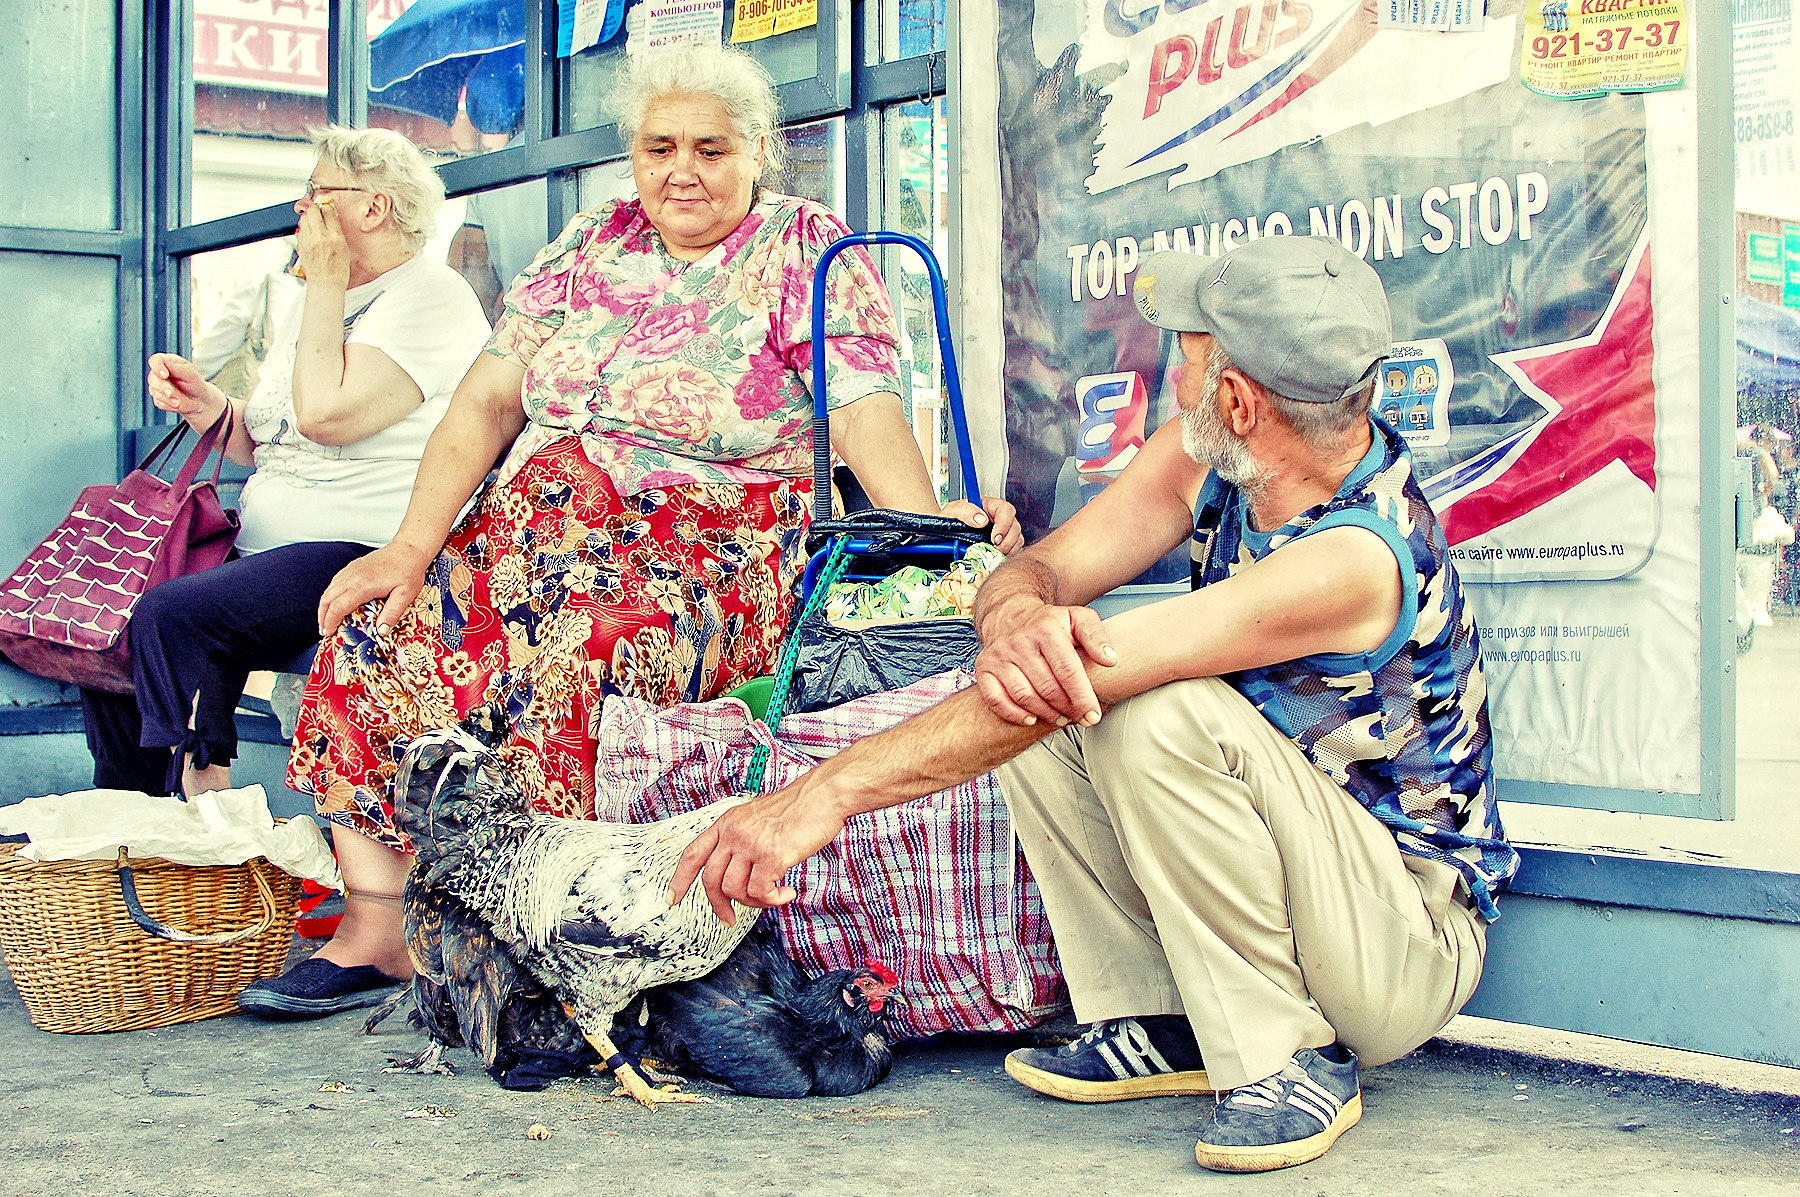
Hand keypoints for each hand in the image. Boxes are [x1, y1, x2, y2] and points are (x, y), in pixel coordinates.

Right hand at [146, 354, 224, 422]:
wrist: (199, 401)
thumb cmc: (195, 383)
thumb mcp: (191, 374)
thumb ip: (177, 369)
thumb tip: (163, 370)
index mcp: (167, 362)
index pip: (155, 360)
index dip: (157, 367)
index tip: (164, 375)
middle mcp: (159, 373)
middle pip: (152, 377)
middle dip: (162, 387)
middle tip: (170, 393)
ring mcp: (157, 386)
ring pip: (154, 391)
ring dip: (167, 397)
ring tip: (178, 401)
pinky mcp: (158, 398)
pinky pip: (159, 402)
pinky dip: (168, 404)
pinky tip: (177, 403)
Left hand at [296, 198, 352, 289]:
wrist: (326, 283)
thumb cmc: (337, 270)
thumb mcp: (344, 248)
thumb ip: (336, 230)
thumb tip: (331, 217)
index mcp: (335, 236)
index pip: (328, 211)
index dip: (326, 207)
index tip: (326, 207)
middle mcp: (320, 236)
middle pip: (312, 210)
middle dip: (314, 208)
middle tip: (317, 210)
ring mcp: (308, 240)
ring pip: (304, 218)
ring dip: (308, 217)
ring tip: (313, 223)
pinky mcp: (300, 244)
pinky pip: (300, 229)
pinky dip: (304, 228)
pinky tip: (310, 234)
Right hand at [317, 540, 432, 637]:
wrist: (409, 549)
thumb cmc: (408, 570)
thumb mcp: (405, 595)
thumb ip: (392, 614)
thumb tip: (382, 632)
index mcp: (363, 585)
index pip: (338, 606)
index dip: (330, 621)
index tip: (328, 632)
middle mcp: (352, 576)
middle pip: (327, 599)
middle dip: (322, 616)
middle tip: (324, 630)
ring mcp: (351, 570)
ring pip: (329, 590)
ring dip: (324, 606)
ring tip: (327, 620)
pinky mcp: (353, 567)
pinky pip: (335, 582)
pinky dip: (330, 595)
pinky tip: (335, 603)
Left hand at [669, 782, 847, 923]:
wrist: (823, 795)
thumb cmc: (799, 807)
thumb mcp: (758, 817)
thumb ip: (743, 839)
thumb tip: (740, 873)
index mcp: (727, 823)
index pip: (693, 854)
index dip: (679, 879)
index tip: (673, 897)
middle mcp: (734, 833)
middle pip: (711, 880)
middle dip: (718, 905)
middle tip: (729, 918)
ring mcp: (750, 844)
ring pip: (735, 890)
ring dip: (754, 902)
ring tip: (773, 895)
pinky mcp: (770, 856)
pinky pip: (760, 892)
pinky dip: (773, 900)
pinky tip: (786, 892)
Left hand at [939, 495, 1024, 554]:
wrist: (942, 535)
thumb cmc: (948, 520)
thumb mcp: (952, 511)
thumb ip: (965, 511)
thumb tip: (981, 520)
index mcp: (989, 506)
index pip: (1005, 510)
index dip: (1004, 524)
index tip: (994, 538)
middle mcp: (998, 518)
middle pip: (1015, 526)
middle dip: (1008, 541)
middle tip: (996, 551)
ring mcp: (1002, 532)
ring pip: (1017, 539)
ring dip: (1009, 549)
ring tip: (995, 556)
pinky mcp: (1002, 545)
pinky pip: (1013, 550)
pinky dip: (1008, 556)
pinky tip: (996, 559)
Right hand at [974, 601, 1115, 727]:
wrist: (1010, 613)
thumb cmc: (1049, 623)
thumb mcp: (1078, 618)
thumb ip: (1096, 637)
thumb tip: (1110, 660)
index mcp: (1046, 628)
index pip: (1068, 670)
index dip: (1082, 697)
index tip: (1093, 716)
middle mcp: (1019, 641)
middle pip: (1047, 687)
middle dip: (1067, 708)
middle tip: (1078, 718)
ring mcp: (998, 655)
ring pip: (1024, 696)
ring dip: (1045, 713)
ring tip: (1060, 718)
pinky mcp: (983, 667)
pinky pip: (995, 699)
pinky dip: (1014, 714)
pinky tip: (1031, 718)